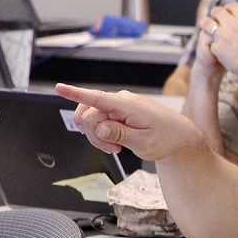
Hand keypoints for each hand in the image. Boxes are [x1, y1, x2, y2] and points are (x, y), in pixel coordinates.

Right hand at [56, 84, 204, 162]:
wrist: (179, 138)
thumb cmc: (166, 139)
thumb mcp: (144, 143)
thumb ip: (120, 135)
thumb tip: (101, 128)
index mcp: (128, 105)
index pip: (97, 98)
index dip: (76, 94)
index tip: (59, 88)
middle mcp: (121, 101)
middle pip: (89, 115)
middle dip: (94, 135)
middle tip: (112, 149)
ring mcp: (119, 106)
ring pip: (91, 120)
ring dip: (98, 136)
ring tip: (116, 147)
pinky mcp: (119, 111)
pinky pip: (100, 121)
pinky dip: (103, 134)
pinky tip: (114, 143)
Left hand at [200, 4, 237, 91]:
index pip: (232, 5)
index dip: (228, 9)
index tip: (227, 13)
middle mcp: (234, 24)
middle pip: (217, 11)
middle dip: (215, 14)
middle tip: (215, 19)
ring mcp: (224, 35)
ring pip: (208, 23)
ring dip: (207, 25)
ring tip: (208, 28)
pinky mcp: (217, 46)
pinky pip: (211, 41)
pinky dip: (214, 45)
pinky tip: (219, 50)